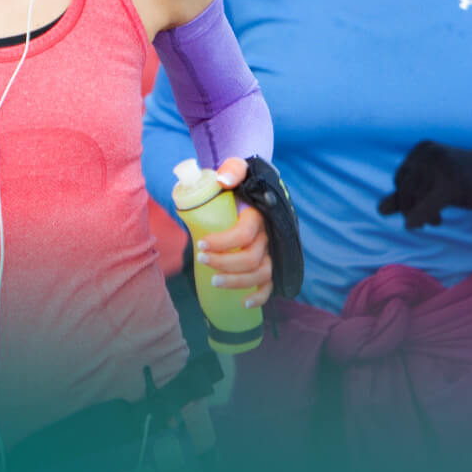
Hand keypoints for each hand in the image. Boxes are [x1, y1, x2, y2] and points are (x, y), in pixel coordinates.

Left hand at [197, 157, 272, 308]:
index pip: (245, 233)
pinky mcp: (270, 262)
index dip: (223, 242)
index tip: (200, 244)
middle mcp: (269, 234)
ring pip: (261, 273)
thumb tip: (223, 180)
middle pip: (252, 257)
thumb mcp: (236, 168)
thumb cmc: (238, 180)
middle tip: (200, 258)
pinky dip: (260, 296)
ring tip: (213, 281)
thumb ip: (232, 169)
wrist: (251, 186)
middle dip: (224, 263)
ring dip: (238, 282)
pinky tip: (245, 303)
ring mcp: (271, 250)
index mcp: (260, 214)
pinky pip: (270, 284)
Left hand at [377, 140, 471, 229]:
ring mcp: (439, 167)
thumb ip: (409, 194)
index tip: (419, 208)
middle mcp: (428, 153)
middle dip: (411, 208)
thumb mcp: (434, 184)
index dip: (406, 197)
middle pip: (404, 189)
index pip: (400, 178)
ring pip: (414, 199)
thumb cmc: (468, 179)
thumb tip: (380, 209)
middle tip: (431, 220)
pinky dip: (418, 218)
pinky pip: (425, 207)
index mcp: (422, 149)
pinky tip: (416, 225)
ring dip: (420, 215)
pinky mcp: (451, 183)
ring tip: (437, 220)